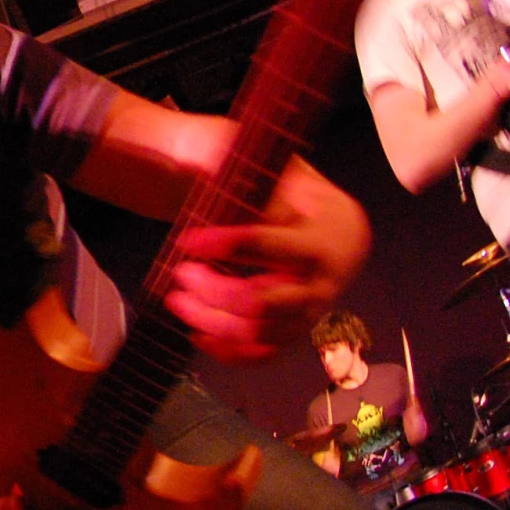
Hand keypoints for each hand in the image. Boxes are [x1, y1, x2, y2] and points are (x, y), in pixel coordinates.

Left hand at [163, 157, 369, 361]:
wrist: (300, 205)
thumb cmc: (274, 176)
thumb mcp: (258, 155)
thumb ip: (233, 155)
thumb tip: (212, 161)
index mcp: (331, 226)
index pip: (272, 242)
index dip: (227, 245)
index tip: (188, 241)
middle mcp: (329, 275)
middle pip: (265, 301)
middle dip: (215, 291)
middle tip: (182, 274)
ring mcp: (314, 307)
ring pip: (259, 333)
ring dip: (211, 321)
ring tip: (178, 299)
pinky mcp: (296, 327)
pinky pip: (265, 354)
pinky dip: (228, 350)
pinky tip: (197, 331)